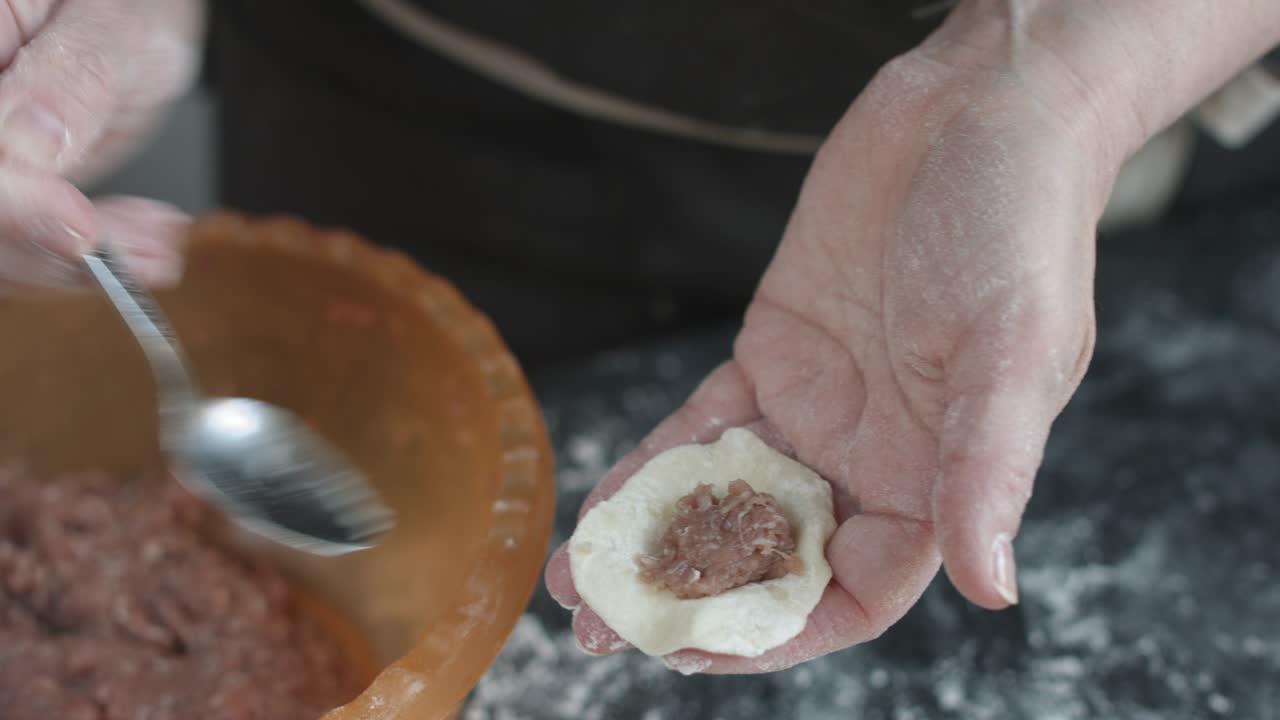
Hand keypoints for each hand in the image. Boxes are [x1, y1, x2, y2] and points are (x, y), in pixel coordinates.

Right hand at [0, 0, 203, 294]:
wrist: (140, 14)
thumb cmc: (126, 0)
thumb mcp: (111, 22)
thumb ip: (71, 76)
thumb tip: (27, 144)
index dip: (11, 206)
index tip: (80, 227)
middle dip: (51, 246)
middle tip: (142, 249)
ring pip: (3, 246)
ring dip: (81, 261)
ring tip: (157, 244)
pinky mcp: (16, 192)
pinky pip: (33, 247)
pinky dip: (92, 259)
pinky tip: (145, 242)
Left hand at [546, 39, 1122, 671]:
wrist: (971, 114)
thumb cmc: (1018, 227)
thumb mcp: (1012, 351)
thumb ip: (988, 471)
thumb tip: (994, 589)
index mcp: (935, 478)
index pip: (855, 591)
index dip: (779, 631)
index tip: (696, 650)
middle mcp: (869, 457)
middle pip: (772, 557)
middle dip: (691, 598)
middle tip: (602, 627)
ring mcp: (814, 408)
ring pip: (724, 498)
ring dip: (654, 541)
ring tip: (575, 582)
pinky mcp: (770, 354)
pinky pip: (701, 425)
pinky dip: (651, 463)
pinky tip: (603, 500)